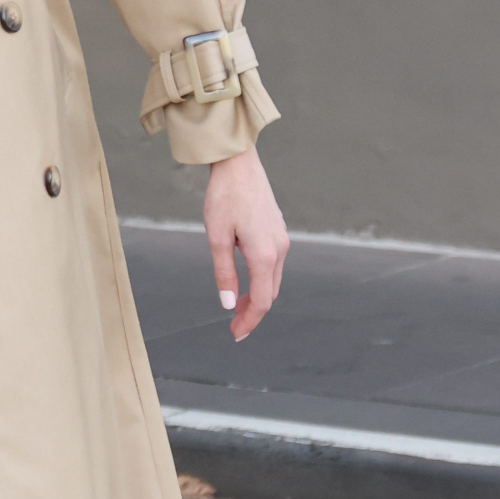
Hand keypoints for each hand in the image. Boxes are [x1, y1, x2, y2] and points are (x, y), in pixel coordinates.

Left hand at [203, 146, 287, 340]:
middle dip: (253, 311)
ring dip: (256, 295)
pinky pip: (273, 265)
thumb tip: (228, 304)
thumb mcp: (216, 237)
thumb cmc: (224, 198)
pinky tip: (245, 280)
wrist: (239, 164)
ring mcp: (282, 240)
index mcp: (265, 255)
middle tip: (233, 324)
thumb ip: (224, 273)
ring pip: (272, 280)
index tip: (235, 334)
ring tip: (235, 305)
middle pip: (269, 293)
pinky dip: (261, 279)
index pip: (261, 301)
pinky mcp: (278, 232)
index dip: (249, 321)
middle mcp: (280, 250)